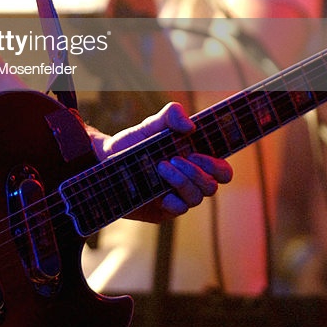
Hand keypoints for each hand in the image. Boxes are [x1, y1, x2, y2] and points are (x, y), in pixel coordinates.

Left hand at [91, 101, 232, 223]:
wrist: (104, 161)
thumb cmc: (132, 143)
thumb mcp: (150, 125)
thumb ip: (171, 116)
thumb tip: (190, 126)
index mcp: (193, 160)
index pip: (221, 170)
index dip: (218, 166)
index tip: (198, 153)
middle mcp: (189, 180)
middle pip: (212, 185)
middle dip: (197, 172)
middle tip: (175, 158)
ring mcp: (177, 196)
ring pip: (196, 197)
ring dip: (181, 181)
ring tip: (160, 166)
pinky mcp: (163, 210)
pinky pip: (179, 210)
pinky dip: (173, 200)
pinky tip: (161, 193)